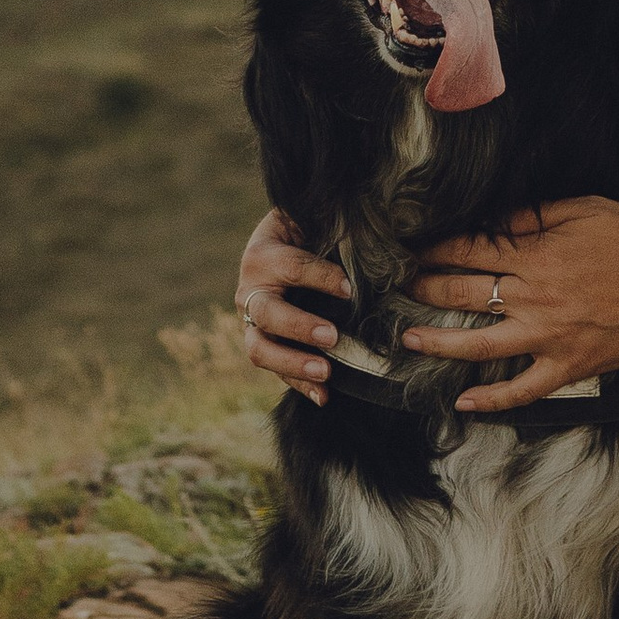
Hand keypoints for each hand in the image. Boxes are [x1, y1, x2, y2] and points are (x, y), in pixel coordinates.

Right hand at [234, 208, 350, 407]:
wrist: (279, 247)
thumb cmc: (303, 232)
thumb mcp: (309, 222)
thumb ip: (331, 231)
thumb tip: (367, 248)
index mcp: (262, 256)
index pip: (291, 268)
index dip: (320, 277)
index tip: (350, 288)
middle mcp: (250, 292)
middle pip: (269, 314)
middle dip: (299, 327)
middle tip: (332, 336)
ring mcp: (252, 324)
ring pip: (261, 349)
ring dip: (294, 364)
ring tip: (327, 372)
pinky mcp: (263, 345)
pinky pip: (276, 371)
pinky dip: (300, 385)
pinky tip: (324, 396)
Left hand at [406, 198, 618, 413]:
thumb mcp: (590, 209)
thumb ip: (539, 214)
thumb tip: (497, 216)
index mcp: (536, 254)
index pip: (470, 249)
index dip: (435, 247)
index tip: (411, 247)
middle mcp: (533, 296)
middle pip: (462, 292)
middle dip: (423, 287)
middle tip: (398, 286)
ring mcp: (547, 337)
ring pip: (477, 345)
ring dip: (437, 343)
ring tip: (409, 340)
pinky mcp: (567, 367)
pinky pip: (522, 391)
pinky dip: (491, 400)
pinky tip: (463, 403)